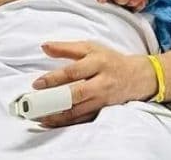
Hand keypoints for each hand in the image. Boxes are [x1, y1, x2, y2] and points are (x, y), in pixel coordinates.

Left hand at [31, 40, 156, 126]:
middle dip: (54, 99)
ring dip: (56, 115)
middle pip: (76, 93)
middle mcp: (101, 82)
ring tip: (37, 115)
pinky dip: (64, 122)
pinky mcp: (101, 111)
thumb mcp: (91, 48)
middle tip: (35, 103)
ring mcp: (102, 99)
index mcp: (98, 62)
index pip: (74, 71)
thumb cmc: (109, 59)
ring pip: (77, 110)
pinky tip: (50, 122)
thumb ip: (67, 48)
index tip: (37, 84)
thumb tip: (44, 46)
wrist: (135, 76)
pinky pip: (81, 120)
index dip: (54, 78)